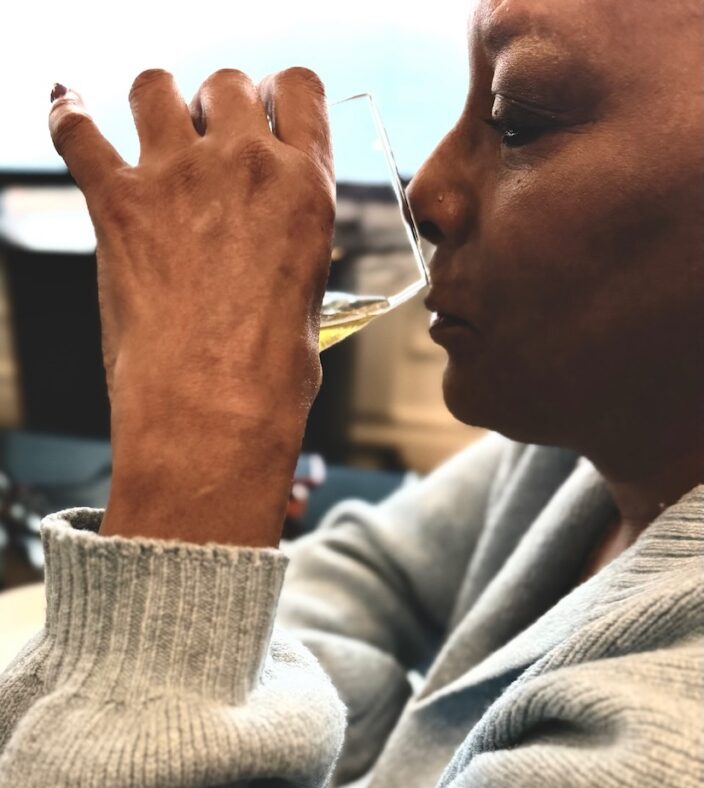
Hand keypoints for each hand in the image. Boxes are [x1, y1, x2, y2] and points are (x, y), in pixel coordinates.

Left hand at [49, 68, 334, 546]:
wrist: (213, 412)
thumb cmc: (265, 378)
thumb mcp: (306, 302)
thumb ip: (288, 250)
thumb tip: (270, 254)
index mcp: (305, 188)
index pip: (299, 88)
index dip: (278, 94)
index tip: (263, 111)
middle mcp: (245, 165)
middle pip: (227, 83)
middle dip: (216, 104)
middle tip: (207, 138)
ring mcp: (178, 177)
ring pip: (155, 86)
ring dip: (154, 102)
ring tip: (152, 128)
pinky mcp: (118, 202)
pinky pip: (78, 132)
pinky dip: (68, 116)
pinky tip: (68, 108)